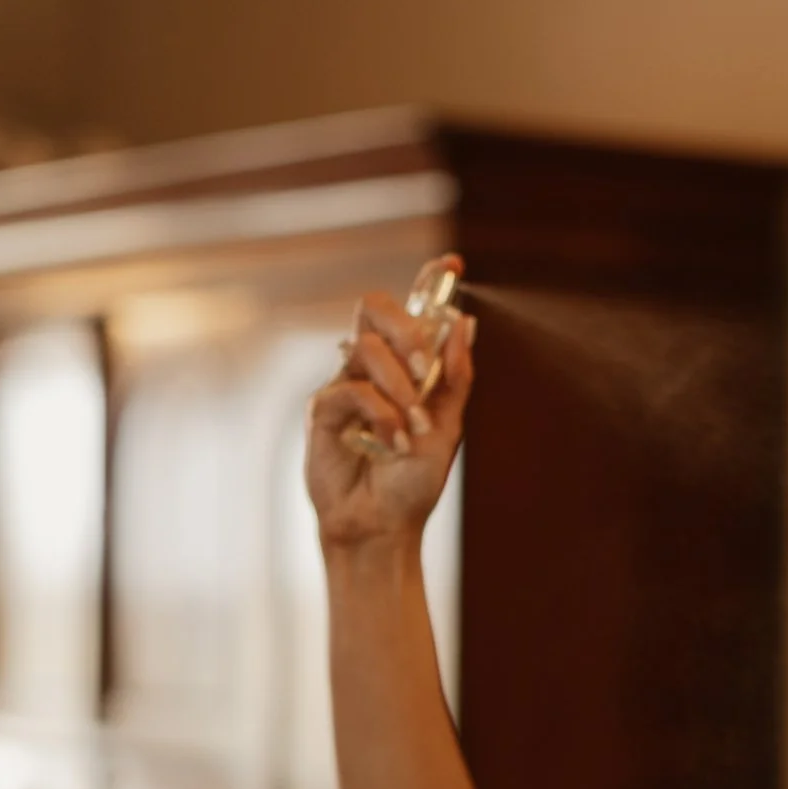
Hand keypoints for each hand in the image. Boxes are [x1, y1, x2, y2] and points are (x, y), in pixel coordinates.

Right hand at [305, 254, 475, 549]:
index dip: (428, 281)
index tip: (451, 263)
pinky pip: (352, 390)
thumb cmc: (412, 481)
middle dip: (405, 328)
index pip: (412, 311)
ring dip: (399, 388)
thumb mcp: (447, 427)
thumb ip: (454, 377)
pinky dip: (381, 416)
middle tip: (422, 364)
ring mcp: (344, 384)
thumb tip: (464, 324)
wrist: (384, 525)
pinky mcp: (323, 410)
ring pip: (367, 350)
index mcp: (406, 366)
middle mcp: (372, 368)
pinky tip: (391, 443)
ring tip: (413, 429)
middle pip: (374, 308)